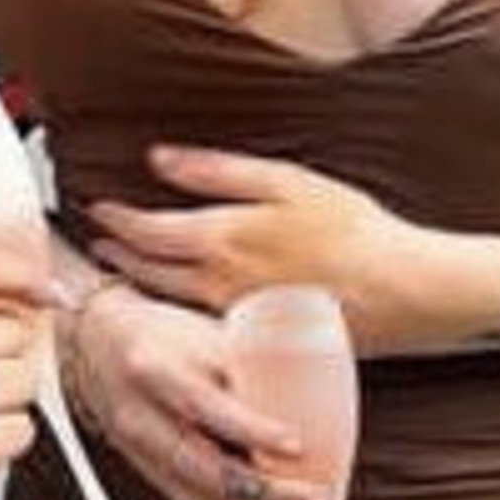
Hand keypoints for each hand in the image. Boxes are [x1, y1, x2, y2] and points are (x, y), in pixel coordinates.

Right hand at [64, 281, 333, 499]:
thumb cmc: (160, 335)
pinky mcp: (151, 478)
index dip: (251, 429)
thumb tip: (315, 394)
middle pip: (207, 471)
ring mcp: (143, 456)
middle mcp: (141, 419)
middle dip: (269, 496)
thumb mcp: (200, 333)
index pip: (204, 406)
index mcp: (154, 372)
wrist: (95, 348)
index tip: (297, 445)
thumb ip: (247, 362)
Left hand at [90, 146, 452, 354]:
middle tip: (98, 243)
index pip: (146, 231)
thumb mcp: (285, 180)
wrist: (401, 290)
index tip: (98, 210)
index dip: (116, 220)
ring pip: (171, 300)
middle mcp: (218, 283)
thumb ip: (216, 170)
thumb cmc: (354, 231)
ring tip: (126, 269)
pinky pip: (201, 323)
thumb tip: (161, 159)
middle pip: (150, 270)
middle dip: (119, 254)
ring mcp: (235, 316)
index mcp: (221, 238)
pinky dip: (178, 310)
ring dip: (142, 283)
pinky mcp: (257, 340)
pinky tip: (177, 303)